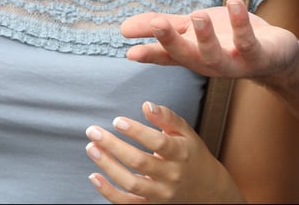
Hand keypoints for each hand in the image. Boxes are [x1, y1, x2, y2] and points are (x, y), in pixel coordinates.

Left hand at [85, 102, 239, 203]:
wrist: (207, 190)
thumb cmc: (191, 154)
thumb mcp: (185, 132)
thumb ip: (167, 116)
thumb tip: (147, 105)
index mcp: (180, 154)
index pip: (158, 143)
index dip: (137, 132)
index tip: (117, 121)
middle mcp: (171, 176)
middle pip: (139, 162)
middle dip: (113, 146)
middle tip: (93, 131)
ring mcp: (161, 194)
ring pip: (131, 184)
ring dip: (108, 166)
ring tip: (92, 148)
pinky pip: (127, 204)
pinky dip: (108, 193)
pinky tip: (94, 176)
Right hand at [120, 0, 298, 81]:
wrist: (276, 56)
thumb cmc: (228, 41)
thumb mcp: (192, 31)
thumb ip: (162, 27)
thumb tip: (123, 29)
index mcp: (192, 56)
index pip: (166, 56)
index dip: (150, 54)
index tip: (131, 51)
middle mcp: (209, 63)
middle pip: (186, 55)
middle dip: (171, 41)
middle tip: (157, 24)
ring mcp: (233, 62)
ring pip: (215, 54)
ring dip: (206, 36)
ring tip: (198, 15)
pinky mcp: (258, 54)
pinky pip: (248, 40)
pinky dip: (241, 22)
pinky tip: (234, 2)